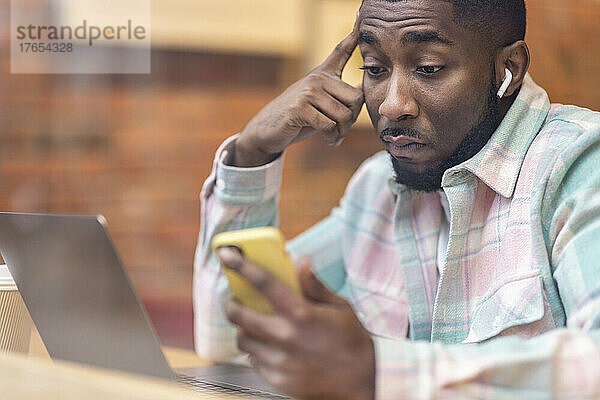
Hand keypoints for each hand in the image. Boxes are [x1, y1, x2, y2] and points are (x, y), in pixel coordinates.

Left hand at [217, 248, 374, 399]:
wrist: (359, 387)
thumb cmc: (353, 343)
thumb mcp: (341, 308)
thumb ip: (315, 286)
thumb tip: (300, 261)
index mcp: (301, 313)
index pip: (263, 282)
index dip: (241, 265)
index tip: (227, 254)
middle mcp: (285, 336)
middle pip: (239, 314)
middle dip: (232, 303)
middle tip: (236, 300)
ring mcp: (279, 360)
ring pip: (242, 338)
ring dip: (244, 328)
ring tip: (257, 325)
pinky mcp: (276, 379)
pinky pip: (254, 360)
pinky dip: (257, 350)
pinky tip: (272, 347)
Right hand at [233, 15, 363, 166]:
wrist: (268, 130)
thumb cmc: (300, 119)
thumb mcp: (320, 104)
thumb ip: (340, 98)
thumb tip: (362, 96)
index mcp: (323, 74)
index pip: (341, 51)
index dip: (353, 36)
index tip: (359, 14)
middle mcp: (317, 78)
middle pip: (356, 100)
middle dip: (352, 120)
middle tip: (341, 130)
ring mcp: (308, 91)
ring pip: (344, 115)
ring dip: (341, 132)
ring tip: (333, 136)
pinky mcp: (300, 108)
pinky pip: (329, 125)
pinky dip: (331, 137)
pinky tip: (327, 140)